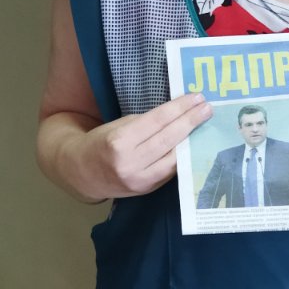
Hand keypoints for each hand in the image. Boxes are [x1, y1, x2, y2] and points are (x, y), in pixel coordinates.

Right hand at [59, 93, 212, 201]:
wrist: (81, 173)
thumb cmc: (100, 142)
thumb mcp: (117, 126)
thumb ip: (145, 123)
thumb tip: (177, 114)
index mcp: (118, 142)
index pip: (156, 121)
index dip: (179, 108)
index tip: (196, 98)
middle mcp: (129, 163)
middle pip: (168, 139)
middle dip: (190, 122)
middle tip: (207, 108)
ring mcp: (139, 180)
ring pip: (173, 158)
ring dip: (191, 140)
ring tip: (203, 125)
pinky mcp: (146, 190)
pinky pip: (169, 171)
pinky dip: (182, 157)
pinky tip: (192, 145)